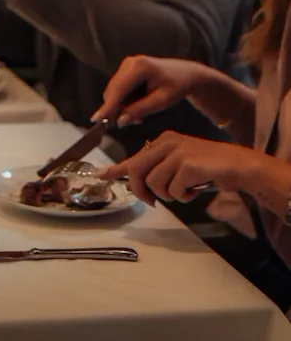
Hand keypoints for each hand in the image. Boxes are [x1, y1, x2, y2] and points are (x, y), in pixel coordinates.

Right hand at [90, 55, 209, 126]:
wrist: (187, 74)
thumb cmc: (177, 87)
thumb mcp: (162, 102)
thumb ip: (140, 110)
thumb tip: (120, 121)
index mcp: (140, 67)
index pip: (119, 90)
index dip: (108, 106)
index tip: (97, 120)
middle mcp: (130, 62)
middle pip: (113, 90)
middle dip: (116, 108)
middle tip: (126, 124)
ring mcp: (127, 64)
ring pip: (114, 91)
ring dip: (121, 106)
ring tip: (139, 117)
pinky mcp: (126, 69)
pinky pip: (119, 88)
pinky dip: (124, 100)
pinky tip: (136, 107)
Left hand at [98, 132, 250, 205]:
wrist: (239, 165)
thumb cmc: (210, 168)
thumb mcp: (180, 164)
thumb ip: (160, 170)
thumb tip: (137, 185)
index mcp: (164, 141)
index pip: (135, 156)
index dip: (117, 168)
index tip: (102, 175)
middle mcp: (167, 142)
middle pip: (138, 170)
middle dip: (140, 190)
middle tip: (151, 202)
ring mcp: (177, 152)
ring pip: (155, 183)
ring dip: (168, 195)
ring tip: (184, 191)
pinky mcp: (187, 165)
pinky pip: (174, 190)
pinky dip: (183, 196)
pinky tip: (195, 190)